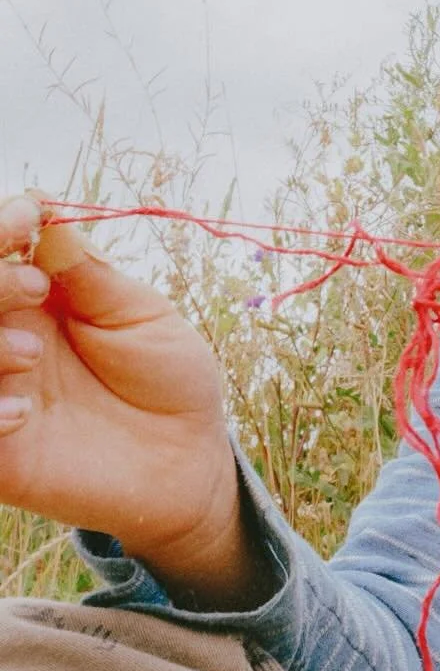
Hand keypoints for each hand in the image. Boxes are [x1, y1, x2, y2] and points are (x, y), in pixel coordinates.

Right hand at [0, 194, 252, 602]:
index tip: (28, 216)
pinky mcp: (2, 451)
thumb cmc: (170, 379)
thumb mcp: (141, 316)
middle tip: (35, 287)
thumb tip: (43, 210)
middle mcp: (4, 335)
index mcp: (32, 294)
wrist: (190, 461)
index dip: (1, 225)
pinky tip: (25, 414)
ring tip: (33, 353)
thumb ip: (90, 273)